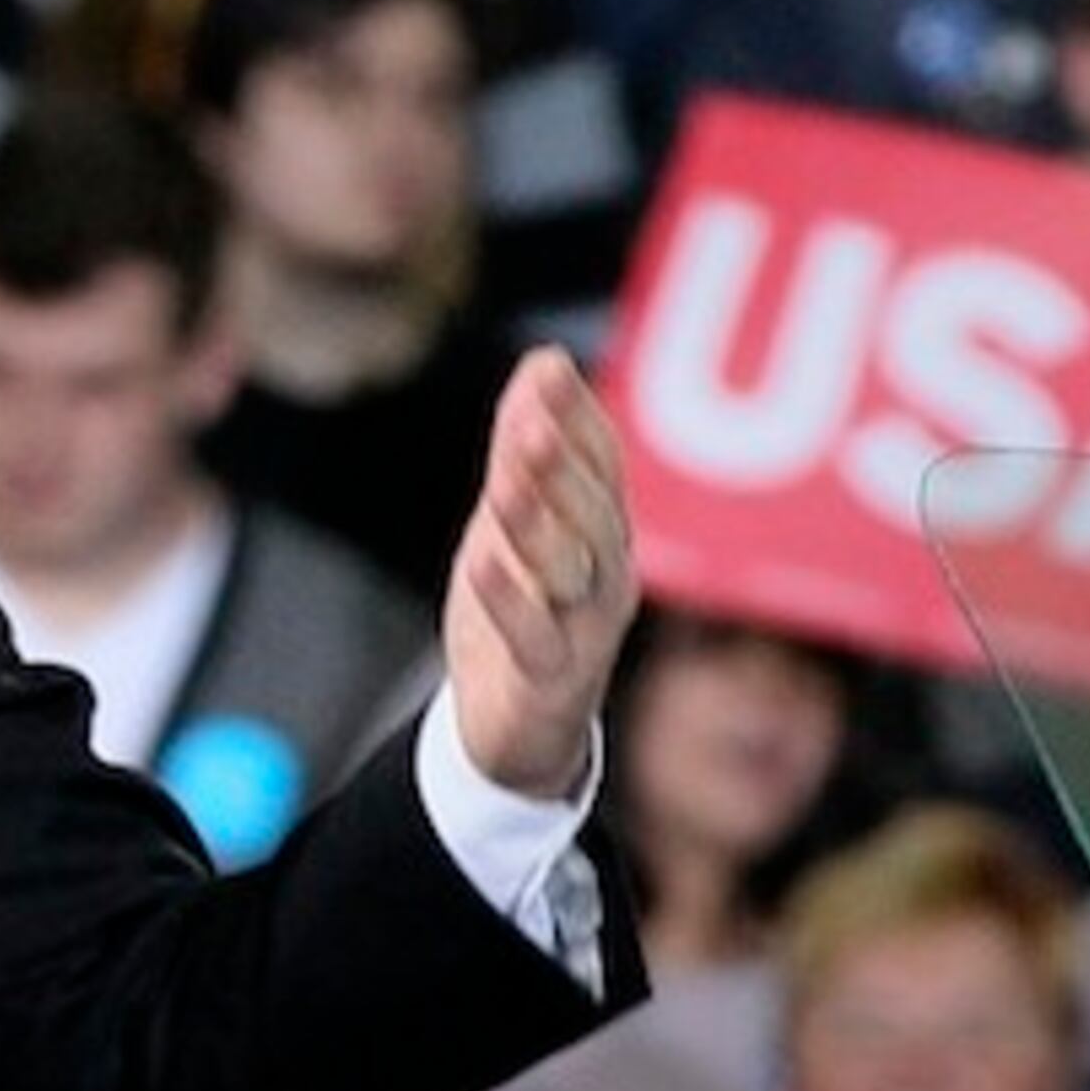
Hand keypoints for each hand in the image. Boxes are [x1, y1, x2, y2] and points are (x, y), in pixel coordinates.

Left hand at [444, 348, 637, 799]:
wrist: (518, 731)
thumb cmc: (524, 611)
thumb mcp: (517, 521)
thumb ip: (525, 448)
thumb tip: (543, 359)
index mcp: (607, 536)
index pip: (605, 466)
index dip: (578, 417)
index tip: (548, 367)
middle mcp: (608, 578)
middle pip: (594, 514)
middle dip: (565, 464)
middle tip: (530, 418)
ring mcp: (584, 631)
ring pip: (570, 570)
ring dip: (540, 521)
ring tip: (506, 477)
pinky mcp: (547, 679)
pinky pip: (532, 634)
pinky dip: (508, 597)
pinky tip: (481, 558)